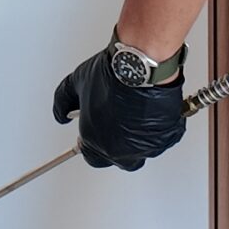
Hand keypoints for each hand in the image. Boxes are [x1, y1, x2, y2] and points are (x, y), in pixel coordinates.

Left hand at [52, 48, 186, 170]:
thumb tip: (61, 115)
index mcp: (96, 142)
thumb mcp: (77, 83)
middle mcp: (121, 150)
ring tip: (137, 113)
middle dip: (118, 145)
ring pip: (142, 151)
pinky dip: (159, 130)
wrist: (142, 68)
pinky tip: (153, 113)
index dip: (93, 143)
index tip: (97, 134)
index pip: (91, 156)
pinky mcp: (167, 137)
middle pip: (119, 160)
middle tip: (119, 124)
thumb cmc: (113, 76)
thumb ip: (63, 102)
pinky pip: (163, 140)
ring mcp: (146, 146)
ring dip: (139, 137)